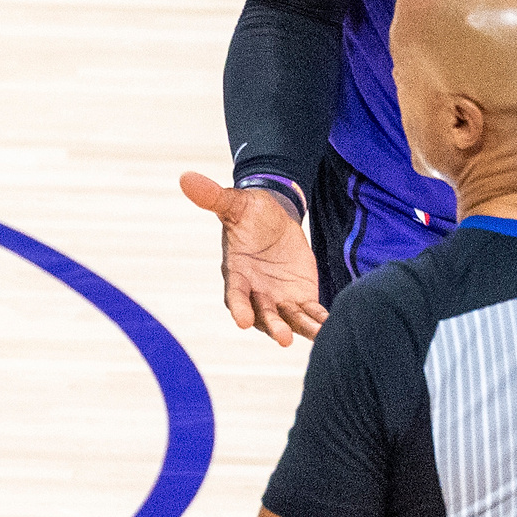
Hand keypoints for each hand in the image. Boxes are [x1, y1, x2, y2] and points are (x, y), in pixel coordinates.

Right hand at [180, 170, 327, 344]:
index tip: (242, 321)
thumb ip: (214, 197)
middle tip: (283, 339)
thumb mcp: (235, 204)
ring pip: (289, 319)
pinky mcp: (300, 297)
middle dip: (273, 326)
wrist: (275, 218)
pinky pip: (309, 312)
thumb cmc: (249, 212)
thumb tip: (186, 178)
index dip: (239, 308)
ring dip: (301, 328)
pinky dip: (318, 319)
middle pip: (264, 315)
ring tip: (318, 335)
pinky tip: (330, 324)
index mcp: (237, 274)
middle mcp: (256, 292)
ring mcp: (278, 298)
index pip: (235, 295)